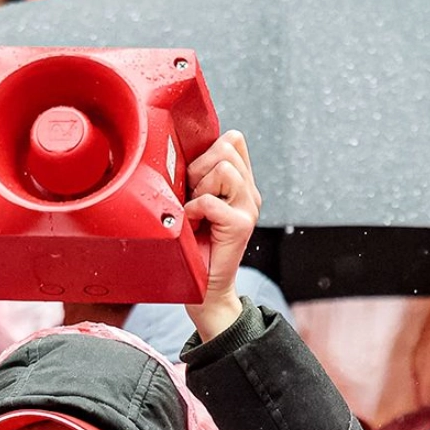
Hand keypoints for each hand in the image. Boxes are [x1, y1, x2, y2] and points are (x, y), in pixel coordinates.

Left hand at [182, 130, 261, 341]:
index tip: (194, 179)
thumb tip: (180, 151)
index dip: (208, 150)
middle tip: (192, 197)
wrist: (205, 289)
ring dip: (199, 188)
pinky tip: (193, 224)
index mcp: (240, 183)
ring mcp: (248, 207)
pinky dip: (194, 211)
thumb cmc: (193, 246)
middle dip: (199, 167)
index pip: (232, 141)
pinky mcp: (240, 224)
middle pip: (226, 148)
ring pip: (223, 168)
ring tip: (196, 211)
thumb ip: (197, 178)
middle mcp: (249, 192)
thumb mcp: (193, 203)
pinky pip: (209, 200)